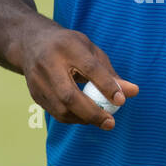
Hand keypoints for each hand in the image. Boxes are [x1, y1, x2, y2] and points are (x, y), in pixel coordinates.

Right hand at [21, 21, 137, 127]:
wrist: (32, 42)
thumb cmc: (70, 46)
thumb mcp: (91, 51)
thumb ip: (110, 73)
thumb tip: (133, 92)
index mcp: (67, 46)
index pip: (89, 68)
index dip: (106, 85)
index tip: (121, 101)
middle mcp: (49, 63)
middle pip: (69, 94)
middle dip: (92, 112)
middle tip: (110, 123)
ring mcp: (38, 80)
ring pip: (61, 108)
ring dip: (83, 118)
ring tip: (100, 120)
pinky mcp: (34, 93)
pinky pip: (55, 113)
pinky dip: (73, 118)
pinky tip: (85, 117)